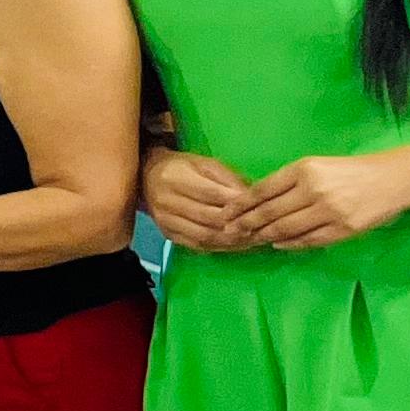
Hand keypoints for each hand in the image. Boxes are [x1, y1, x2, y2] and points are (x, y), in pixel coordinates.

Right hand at [140, 144, 263, 254]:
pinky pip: (198, 245)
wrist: (146, 178)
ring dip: (233, 240)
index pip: (211, 194)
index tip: (259, 208)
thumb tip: (251, 197)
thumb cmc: (182, 167)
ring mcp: (165, 221)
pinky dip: (220, 247)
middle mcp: (166, 201)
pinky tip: (237, 244)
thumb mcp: (205, 163)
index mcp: (175, 178)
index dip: (236, 204)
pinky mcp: (168, 234)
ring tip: (254, 239)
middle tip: (263, 227)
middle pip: (209, 218)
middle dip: (238, 224)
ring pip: (205, 235)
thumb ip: (228, 179)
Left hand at [225, 144, 409, 252]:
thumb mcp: (317, 166)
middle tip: (230, 232)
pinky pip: (308, 240)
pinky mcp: (343, 229)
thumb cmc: (351, 170)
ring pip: (286, 229)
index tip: (225, 214)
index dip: (240, 205)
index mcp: (304, 170)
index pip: (262, 190)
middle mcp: (314, 190)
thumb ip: (288, 181)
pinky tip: (278, 243)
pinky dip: (289, 243)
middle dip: (246, 224)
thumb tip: (256, 200)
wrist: (395, 178)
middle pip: (269, 212)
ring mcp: (329, 211)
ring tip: (251, 239)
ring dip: (264, 236)